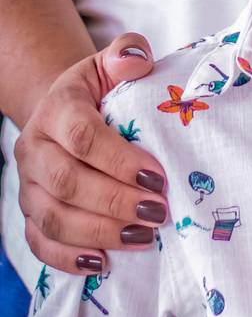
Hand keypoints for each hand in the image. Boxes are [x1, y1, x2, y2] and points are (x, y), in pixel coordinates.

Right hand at [15, 34, 166, 274]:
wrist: (67, 116)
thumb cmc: (102, 93)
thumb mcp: (113, 65)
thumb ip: (128, 54)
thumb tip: (136, 60)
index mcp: (57, 109)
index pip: (82, 136)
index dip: (120, 160)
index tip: (158, 177)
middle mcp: (35, 148)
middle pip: (67, 182)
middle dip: (115, 202)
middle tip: (158, 213)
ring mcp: (29, 186)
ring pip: (54, 218)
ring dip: (100, 233)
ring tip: (143, 239)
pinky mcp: (31, 215)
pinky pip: (41, 243)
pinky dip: (69, 258)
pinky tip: (103, 262)